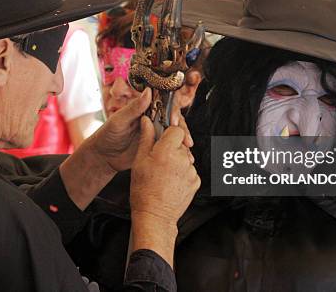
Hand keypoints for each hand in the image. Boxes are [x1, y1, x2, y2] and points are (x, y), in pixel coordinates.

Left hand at [84, 87, 192, 172]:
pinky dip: (179, 152)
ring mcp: (156, 134)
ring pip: (175, 134)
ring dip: (183, 140)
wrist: (104, 157)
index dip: (173, 110)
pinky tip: (185, 158)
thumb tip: (148, 91)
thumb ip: (134, 107)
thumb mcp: (119, 120)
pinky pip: (171, 147)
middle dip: (182, 128)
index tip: (174, 120)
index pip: (165, 104)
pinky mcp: (157, 147)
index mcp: (145, 109)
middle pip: (174, 119)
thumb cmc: (107, 135)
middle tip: (185, 139)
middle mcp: (154, 120)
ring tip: (188, 150)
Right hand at [129, 117, 199, 264]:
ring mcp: (191, 171)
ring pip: (185, 158)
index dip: (169, 133)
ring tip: (164, 175)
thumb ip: (146, 138)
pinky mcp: (196, 181)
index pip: (176, 130)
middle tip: (159, 161)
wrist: (155, 215)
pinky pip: (190, 171)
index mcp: (166, 151)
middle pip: (181, 144)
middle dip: (171, 149)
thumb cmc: (143, 190)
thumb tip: (147, 121)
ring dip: (177, 162)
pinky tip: (171, 182)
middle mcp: (182, 159)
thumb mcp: (139, 161)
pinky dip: (182, 174)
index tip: (162, 139)